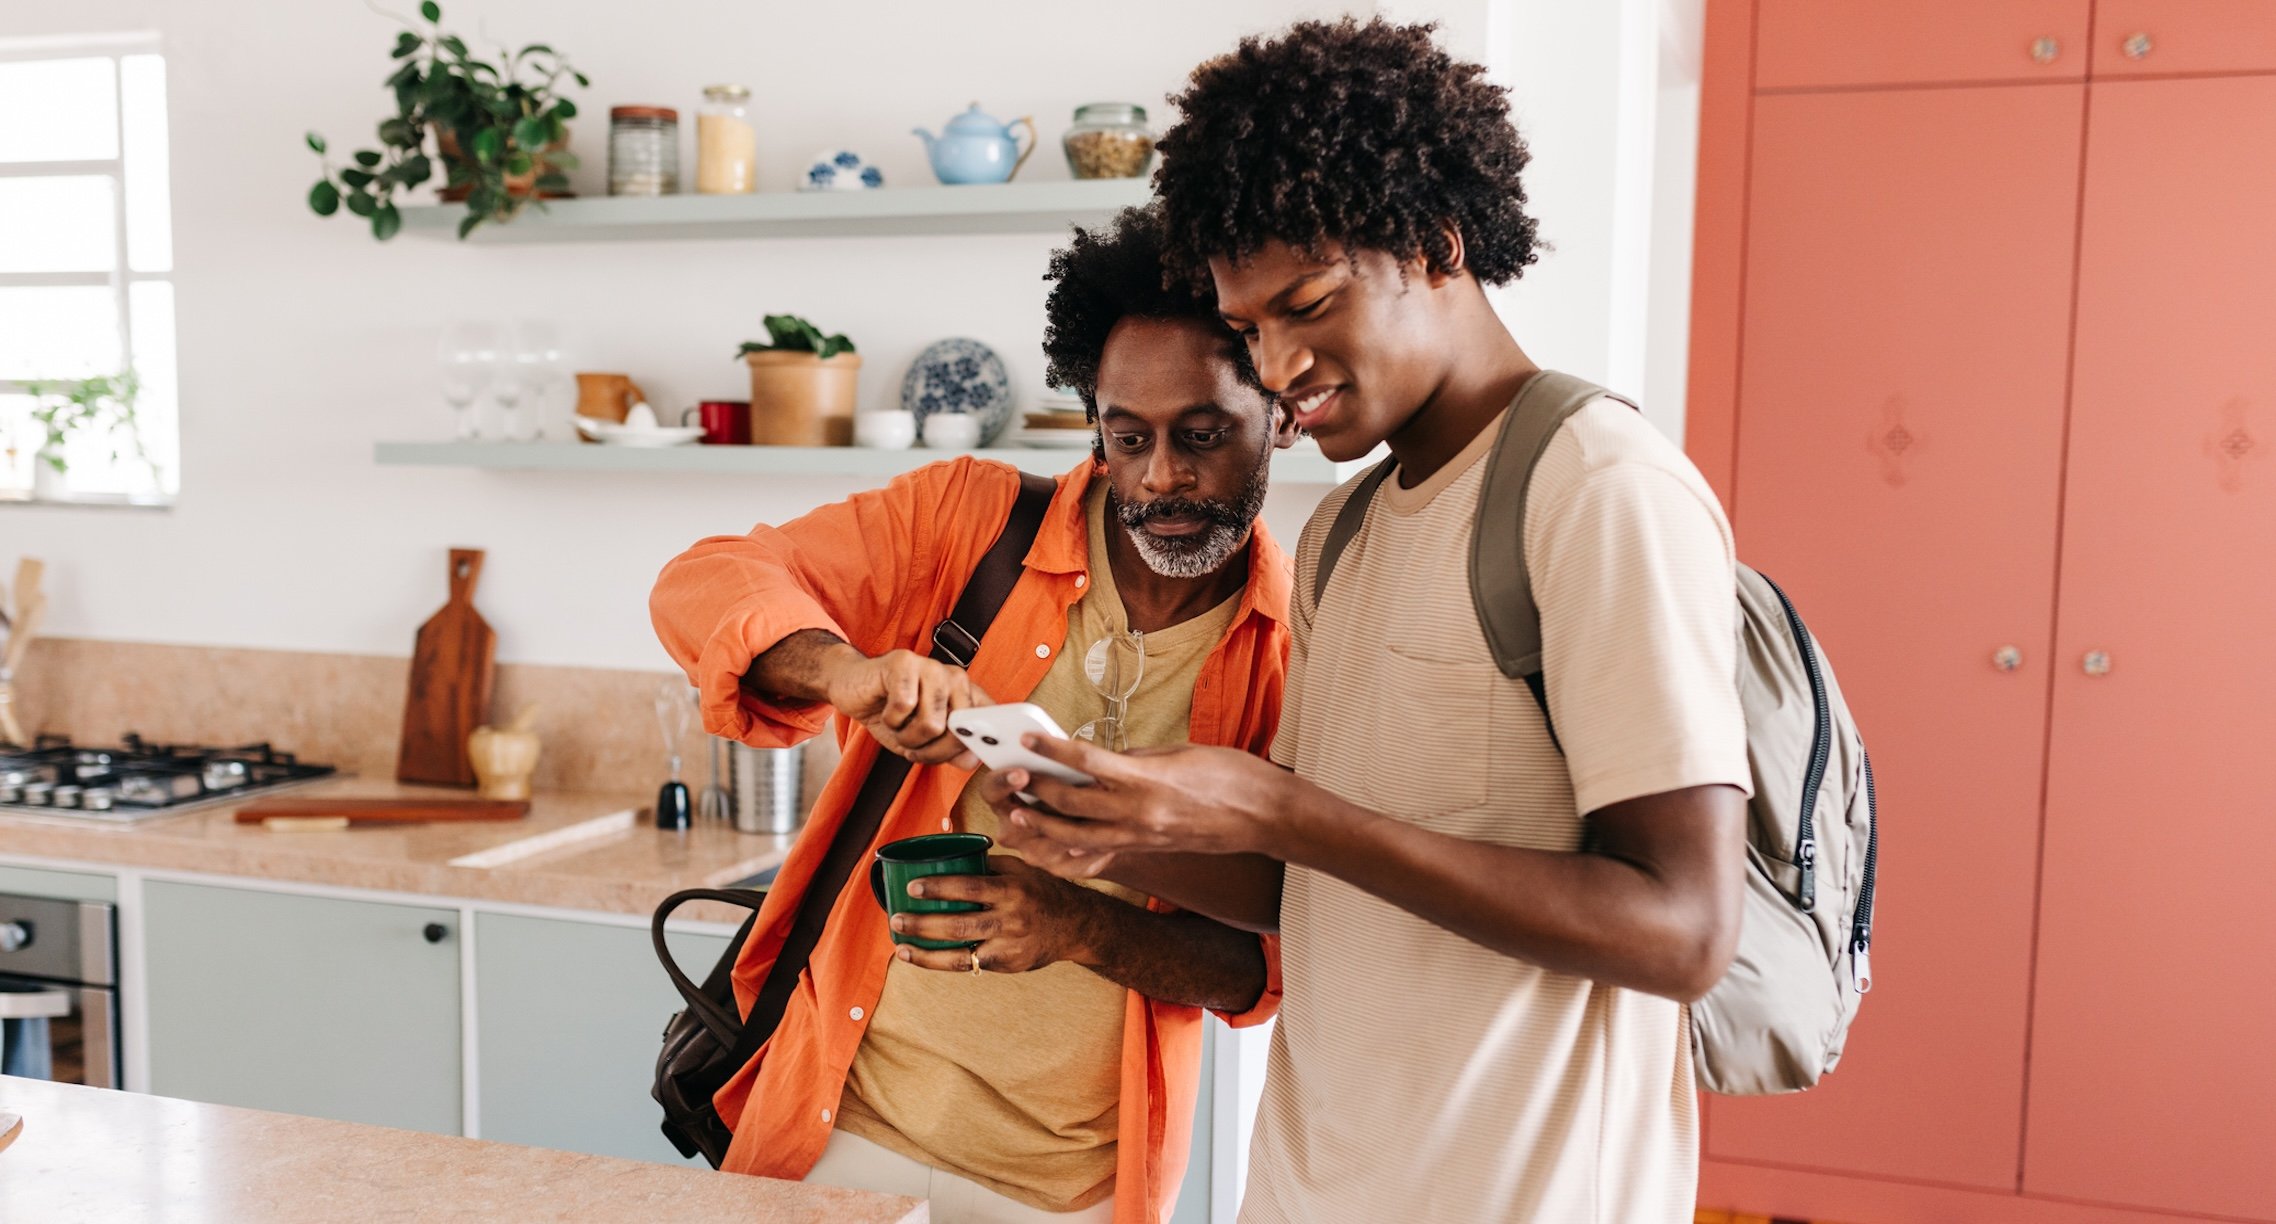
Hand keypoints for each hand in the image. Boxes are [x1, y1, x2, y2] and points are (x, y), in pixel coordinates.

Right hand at [823, 647, 989, 768]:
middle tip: (912, 745)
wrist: (852, 688)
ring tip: (897, 725)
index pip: (989, 722)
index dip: (976, 745)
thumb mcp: (922, 743)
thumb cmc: (891, 714)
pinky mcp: (905, 662)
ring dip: (907, 737)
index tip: (962, 759)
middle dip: (931, 751)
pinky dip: (889, 720)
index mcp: (966, 694)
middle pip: (958, 731)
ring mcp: (932, 666)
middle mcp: (955, 677)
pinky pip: (904, 707)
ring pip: (932, 724)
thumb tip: (973, 761)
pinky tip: (885, 710)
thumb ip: (950, 752)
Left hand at [892, 855, 1104, 973]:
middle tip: (896, 918)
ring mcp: (1010, 946)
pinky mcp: (1008, 965)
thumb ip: (985, 866)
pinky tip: (922, 958)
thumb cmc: (1040, 890)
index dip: (940, 887)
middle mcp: (1012, 920)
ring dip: (927, 952)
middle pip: (961, 924)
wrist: (1075, 925)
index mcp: (1012, 889)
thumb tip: (944, 855)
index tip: (912, 886)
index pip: (970, 887)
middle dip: (924, 924)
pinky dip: (943, 962)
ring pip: (962, 954)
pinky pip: (970, 965)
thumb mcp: (1018, 869)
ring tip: (901, 947)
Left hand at [988, 736, 1291, 860]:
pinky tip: (1051, 846)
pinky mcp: (1147, 850)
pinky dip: (1070, 853)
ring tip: (1017, 815)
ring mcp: (1141, 837)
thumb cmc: (1229, 775)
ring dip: (1042, 828)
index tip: (1027, 737)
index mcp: (1147, 779)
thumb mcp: (1177, 753)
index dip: (1052, 750)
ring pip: (1075, 838)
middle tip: (1012, 777)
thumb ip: (1133, 759)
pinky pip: (1098, 856)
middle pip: (1070, 804)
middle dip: (1036, 791)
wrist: (1266, 815)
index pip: (1086, 762)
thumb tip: (1098, 759)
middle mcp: (1138, 813)